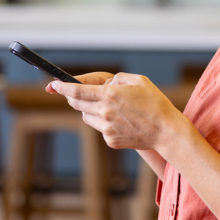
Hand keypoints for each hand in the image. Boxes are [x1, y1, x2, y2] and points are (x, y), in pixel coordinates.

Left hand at [51, 72, 186, 150]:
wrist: (166, 131)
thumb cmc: (155, 103)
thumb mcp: (138, 81)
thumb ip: (117, 79)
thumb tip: (105, 84)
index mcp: (110, 96)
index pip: (76, 91)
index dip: (62, 87)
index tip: (53, 85)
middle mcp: (105, 113)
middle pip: (77, 104)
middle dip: (73, 97)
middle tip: (75, 92)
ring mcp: (107, 129)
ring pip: (86, 116)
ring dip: (90, 109)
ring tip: (108, 106)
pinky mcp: (110, 141)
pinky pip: (99, 128)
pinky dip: (103, 122)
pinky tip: (120, 121)